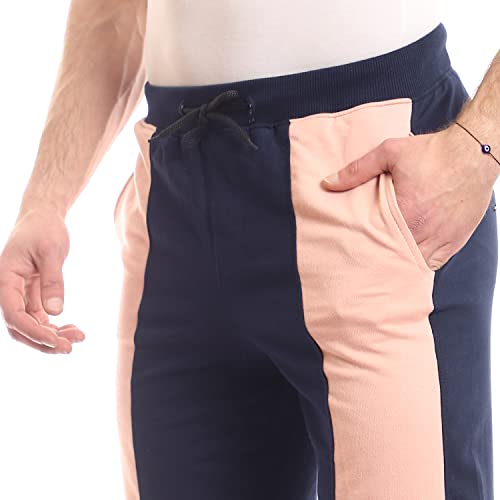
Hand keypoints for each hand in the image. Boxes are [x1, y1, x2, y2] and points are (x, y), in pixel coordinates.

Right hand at [0, 206, 84, 353]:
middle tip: (70, 347)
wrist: (43, 217)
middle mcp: (8, 290)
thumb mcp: (51, 251)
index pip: (14, 314)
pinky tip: (73, 329)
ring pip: (31, 325)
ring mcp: (19, 294)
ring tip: (78, 337)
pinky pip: (40, 317)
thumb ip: (52, 281)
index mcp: (5, 279)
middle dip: (43, 341)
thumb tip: (56, 312)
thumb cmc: (44, 229)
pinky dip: (55, 326)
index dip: (34, 331)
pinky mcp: (32, 294)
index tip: (57, 341)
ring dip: (52, 336)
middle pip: (19, 327)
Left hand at [320, 127, 497, 270]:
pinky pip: (435, 263)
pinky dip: (422, 263)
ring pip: (415, 264)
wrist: (474, 151)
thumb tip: (328, 183)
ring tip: (386, 262)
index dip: (365, 250)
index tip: (355, 252)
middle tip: (367, 261)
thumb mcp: (389, 153)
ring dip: (401, 263)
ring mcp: (442, 238)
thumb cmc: (434, 152)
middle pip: (396, 258)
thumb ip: (357, 170)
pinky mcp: (456, 240)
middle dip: (381, 260)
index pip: (378, 244)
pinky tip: (410, 259)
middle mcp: (424, 231)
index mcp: (405, 213)